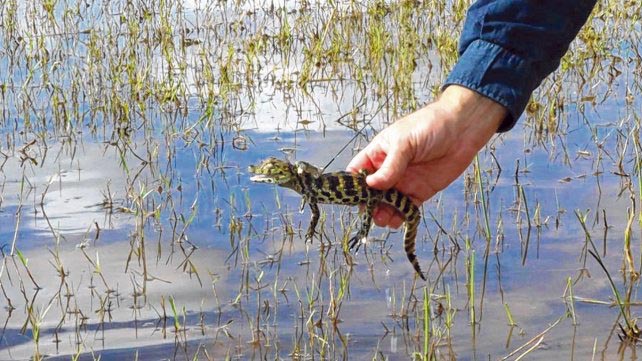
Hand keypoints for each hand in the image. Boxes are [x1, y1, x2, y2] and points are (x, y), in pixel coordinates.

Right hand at [347, 85, 506, 227]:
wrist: (462, 128)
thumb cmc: (430, 125)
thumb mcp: (404, 143)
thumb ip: (390, 165)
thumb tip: (371, 184)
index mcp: (379, 153)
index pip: (358, 171)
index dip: (353, 184)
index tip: (353, 197)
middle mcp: (389, 169)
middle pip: (371, 192)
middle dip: (369, 203)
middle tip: (370, 212)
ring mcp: (404, 182)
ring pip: (387, 203)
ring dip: (383, 213)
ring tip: (384, 219)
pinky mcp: (420, 191)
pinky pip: (406, 208)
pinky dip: (401, 216)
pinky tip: (397, 221)